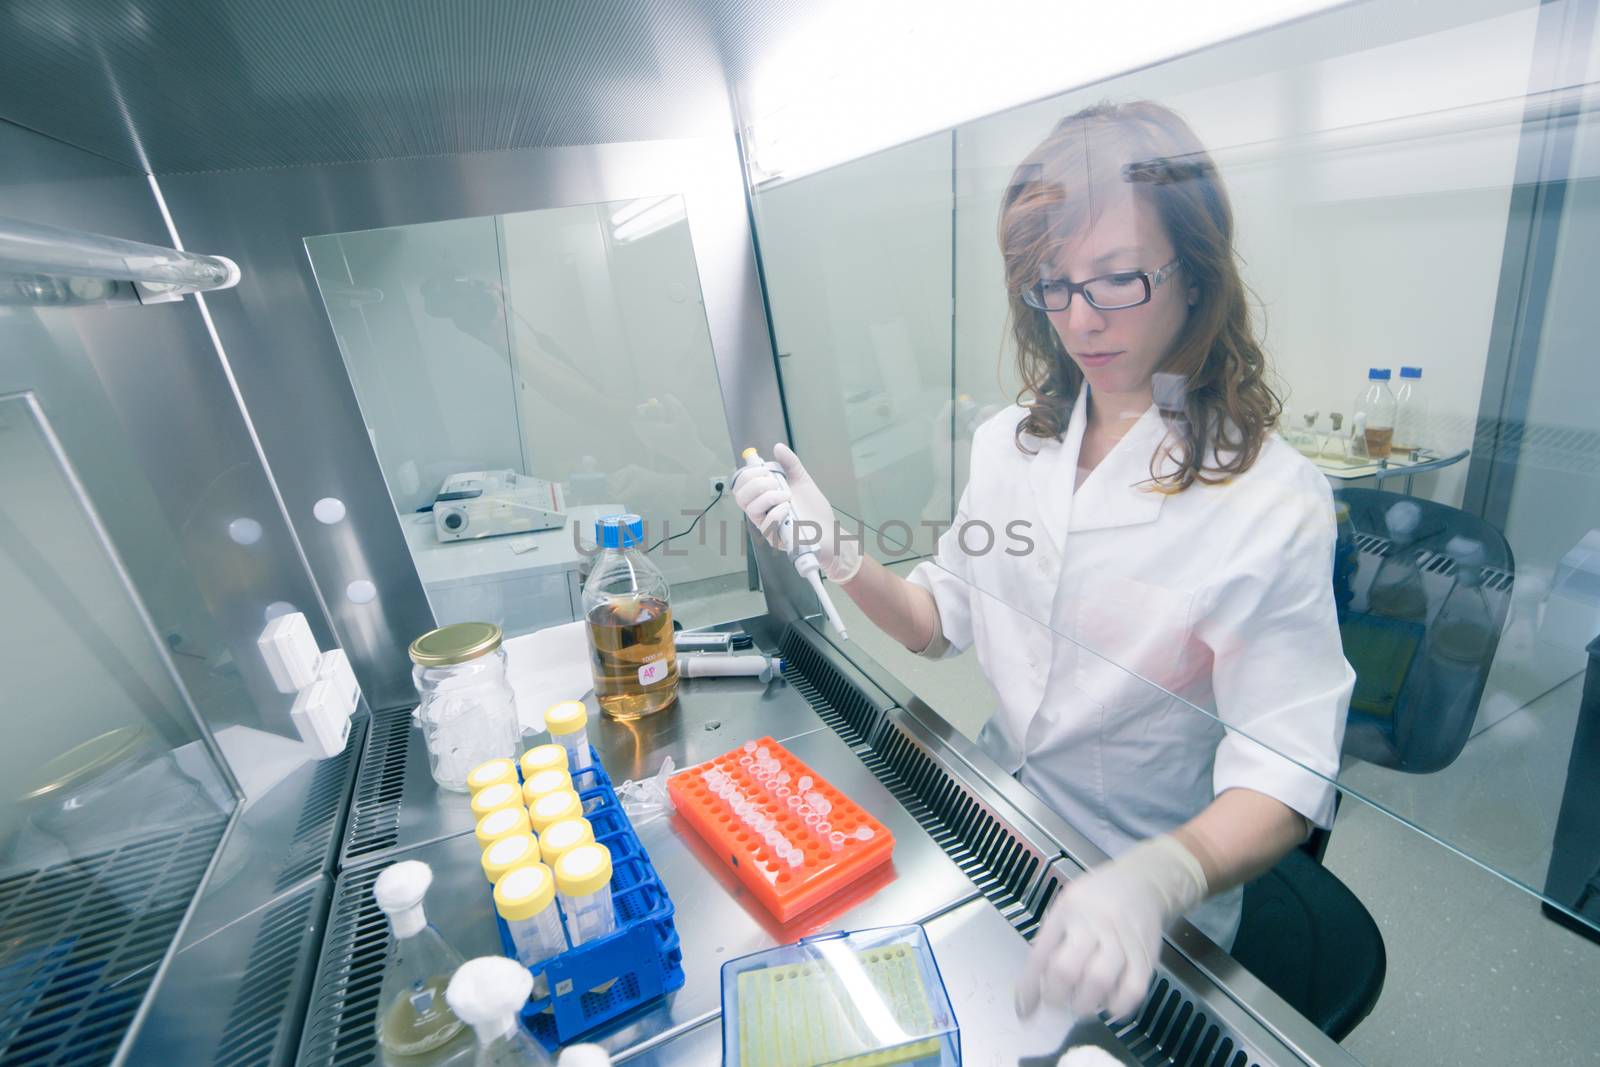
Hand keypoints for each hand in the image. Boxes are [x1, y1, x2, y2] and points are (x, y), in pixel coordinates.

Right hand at [732, 443, 861, 582]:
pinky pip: (766, 523)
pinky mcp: (774, 538)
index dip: (748, 473)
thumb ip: (790, 464)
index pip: (741, 484)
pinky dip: (777, 511)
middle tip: (775, 482)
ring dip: (769, 496)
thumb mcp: (802, 481)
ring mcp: (766, 526)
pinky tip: (789, 509)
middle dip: (756, 482)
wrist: (829, 531)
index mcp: (763, 497)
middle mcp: (761, 511)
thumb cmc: (814, 510)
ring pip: (750, 508)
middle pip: (740, 496)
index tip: (765, 469)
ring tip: (787, 496)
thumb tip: (778, 446)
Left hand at [1015, 835, 1207, 1019]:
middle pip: (1067, 969)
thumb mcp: (1068, 905)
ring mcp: (1121, 939)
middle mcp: (1093, 923)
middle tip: (1056, 1001)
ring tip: (1081, 1004)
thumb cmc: (1100, 897)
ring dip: (1085, 1004)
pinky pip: (1133, 990)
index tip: (1024, 1009)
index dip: (1029, 988)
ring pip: (1099, 981)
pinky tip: (1109, 1003)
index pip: (1040, 953)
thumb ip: (1053, 939)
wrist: (1146, 879)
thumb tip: (1035, 984)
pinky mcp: (1146, 955)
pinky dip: (1118, 1006)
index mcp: (1067, 910)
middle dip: (1056, 996)